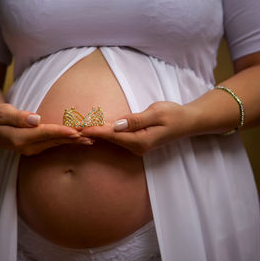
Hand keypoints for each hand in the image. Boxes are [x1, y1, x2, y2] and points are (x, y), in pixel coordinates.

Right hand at [0, 103, 93, 155]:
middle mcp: (29, 147)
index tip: (76, 131)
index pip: (45, 133)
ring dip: (74, 142)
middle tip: (92, 136)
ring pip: (57, 144)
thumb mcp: (1, 113)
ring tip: (91, 139)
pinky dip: (68, 142)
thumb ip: (18, 116)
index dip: (61, 131)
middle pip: (55, 141)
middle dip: (74, 139)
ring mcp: (33, 149)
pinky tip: (80, 140)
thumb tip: (36, 119)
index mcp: (20, 138)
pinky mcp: (37, 148)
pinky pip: (55, 144)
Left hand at [80, 101, 195, 155]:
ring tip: (79, 128)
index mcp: (140, 141)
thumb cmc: (174, 115)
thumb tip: (117, 125)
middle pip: (110, 139)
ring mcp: (137, 146)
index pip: (113, 135)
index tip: (80, 128)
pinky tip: (96, 131)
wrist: (187, 122)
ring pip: (113, 139)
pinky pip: (118, 138)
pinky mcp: (137, 142)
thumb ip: (136, 120)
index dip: (95, 131)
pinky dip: (106, 133)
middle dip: (92, 133)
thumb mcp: (156, 113)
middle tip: (72, 127)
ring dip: (97, 133)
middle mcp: (137, 147)